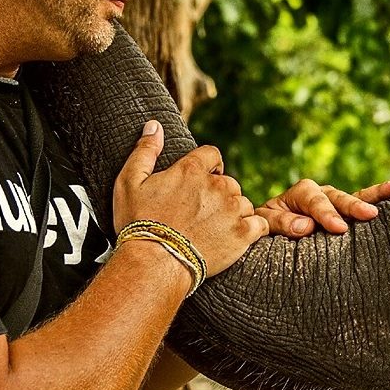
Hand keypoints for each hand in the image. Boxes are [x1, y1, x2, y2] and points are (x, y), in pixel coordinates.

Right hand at [114, 121, 267, 275]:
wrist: (154, 264)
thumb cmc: (138, 224)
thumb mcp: (129, 182)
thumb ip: (145, 150)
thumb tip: (155, 125)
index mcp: (191, 170)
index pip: (212, 155)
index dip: (207, 167)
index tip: (199, 184)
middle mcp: (216, 186)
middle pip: (228, 182)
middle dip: (218, 194)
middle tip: (200, 214)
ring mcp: (232, 210)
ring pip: (242, 203)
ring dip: (233, 212)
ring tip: (212, 230)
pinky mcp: (243, 234)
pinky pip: (259, 224)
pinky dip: (251, 229)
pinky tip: (236, 237)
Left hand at [257, 176, 389, 236]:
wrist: (268, 228)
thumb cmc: (265, 226)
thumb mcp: (264, 222)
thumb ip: (281, 222)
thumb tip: (306, 227)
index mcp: (300, 193)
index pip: (315, 202)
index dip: (326, 214)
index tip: (339, 228)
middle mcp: (321, 193)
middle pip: (339, 197)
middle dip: (354, 206)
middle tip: (370, 215)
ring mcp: (336, 201)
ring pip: (357, 197)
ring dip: (378, 193)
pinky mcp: (346, 212)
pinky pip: (364, 204)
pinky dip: (381, 196)